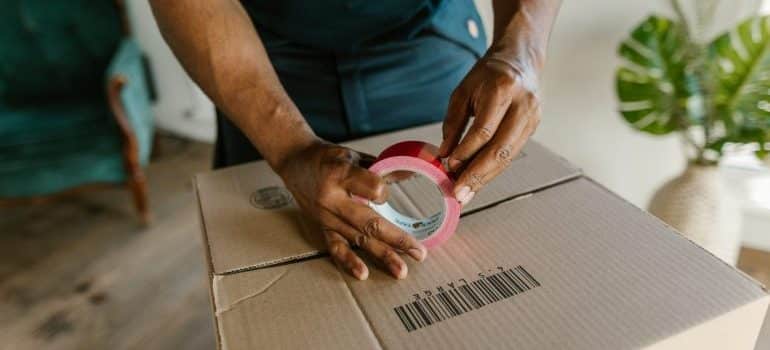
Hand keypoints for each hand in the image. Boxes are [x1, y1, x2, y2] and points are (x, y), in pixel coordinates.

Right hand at [277, 141, 427, 279]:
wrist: (294, 161)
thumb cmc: (327, 157)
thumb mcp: (353, 154)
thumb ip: (379, 168)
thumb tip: (409, 175)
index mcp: (341, 173)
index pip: (372, 188)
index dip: (385, 192)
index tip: (388, 191)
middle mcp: (332, 198)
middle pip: (369, 222)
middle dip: (397, 239)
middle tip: (419, 252)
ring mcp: (326, 216)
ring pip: (358, 239)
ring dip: (382, 255)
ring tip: (401, 270)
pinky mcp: (322, 227)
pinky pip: (336, 247)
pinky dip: (349, 262)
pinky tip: (363, 274)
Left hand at [438, 55, 541, 205]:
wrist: (520, 61)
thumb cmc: (487, 75)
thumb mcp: (463, 92)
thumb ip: (453, 123)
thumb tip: (444, 156)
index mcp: (502, 89)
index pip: (484, 130)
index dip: (466, 151)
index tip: (449, 166)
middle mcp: (523, 105)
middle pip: (500, 149)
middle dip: (477, 175)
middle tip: (459, 194)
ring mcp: (532, 118)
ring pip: (508, 157)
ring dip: (485, 178)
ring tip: (466, 194)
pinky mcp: (533, 128)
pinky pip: (511, 154)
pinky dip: (493, 170)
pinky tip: (478, 181)